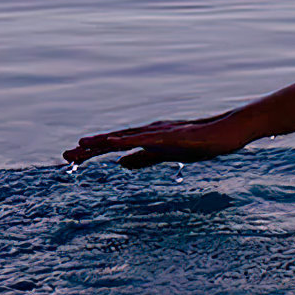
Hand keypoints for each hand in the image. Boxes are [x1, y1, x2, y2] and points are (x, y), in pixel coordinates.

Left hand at [64, 109, 252, 168]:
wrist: (229, 130)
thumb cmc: (202, 142)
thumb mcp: (167, 154)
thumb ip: (144, 158)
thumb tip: (121, 164)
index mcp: (147, 138)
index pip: (114, 145)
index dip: (92, 151)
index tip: (70, 159)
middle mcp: (149, 131)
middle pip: (114, 139)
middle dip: (90, 148)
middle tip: (65, 156)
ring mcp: (161, 132)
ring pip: (126, 137)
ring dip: (103, 141)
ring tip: (82, 146)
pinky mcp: (173, 135)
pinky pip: (147, 139)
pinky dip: (129, 140)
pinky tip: (114, 143)